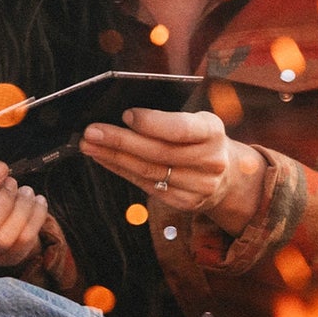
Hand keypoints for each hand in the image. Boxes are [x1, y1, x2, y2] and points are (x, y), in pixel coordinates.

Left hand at [80, 107, 266, 233]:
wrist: (226, 175)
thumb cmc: (201, 139)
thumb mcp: (197, 121)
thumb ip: (169, 119)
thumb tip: (122, 116)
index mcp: (213, 131)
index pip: (180, 129)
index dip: (151, 123)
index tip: (125, 114)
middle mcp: (210, 161)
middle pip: (157, 152)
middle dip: (120, 141)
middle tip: (92, 132)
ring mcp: (199, 186)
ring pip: (148, 171)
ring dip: (114, 157)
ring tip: (90, 145)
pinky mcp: (185, 202)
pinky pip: (146, 185)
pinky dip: (121, 171)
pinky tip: (105, 159)